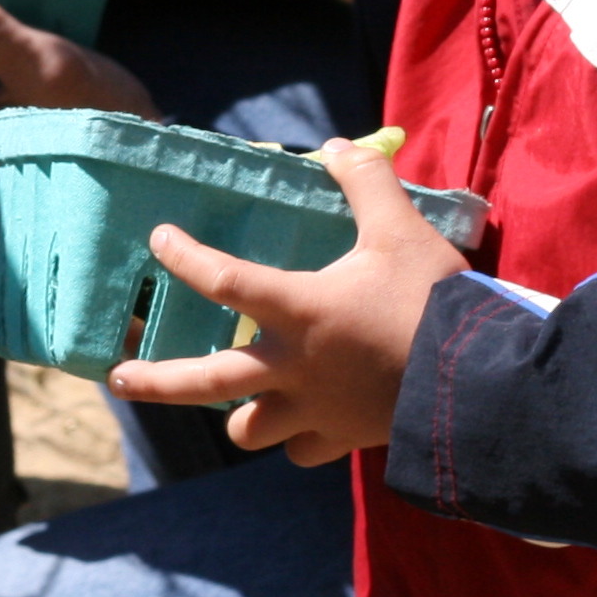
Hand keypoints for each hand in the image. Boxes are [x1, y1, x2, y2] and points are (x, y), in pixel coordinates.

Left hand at [105, 136, 469, 463]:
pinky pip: (301, 448)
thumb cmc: (434, 301)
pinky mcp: (345, 440)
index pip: (223, 281)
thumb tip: (336, 147)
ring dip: (238, 413)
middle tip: (117, 378)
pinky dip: (295, 437)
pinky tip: (301, 421)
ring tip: (238, 397)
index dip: (184, 257)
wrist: (480, 383)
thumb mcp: (401, 229)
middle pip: (205, 382)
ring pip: (249, 429)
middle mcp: (293, 367)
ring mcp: (315, 411)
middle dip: (155, 380)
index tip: (158, 240)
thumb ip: (365, 182)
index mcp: (299, 310)